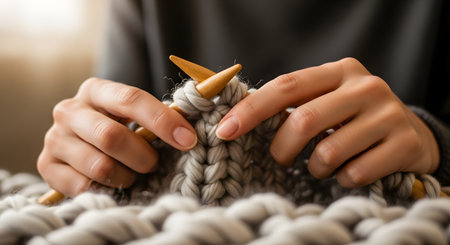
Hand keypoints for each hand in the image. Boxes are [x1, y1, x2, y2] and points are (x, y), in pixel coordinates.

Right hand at [37, 78, 196, 196]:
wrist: (77, 143)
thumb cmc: (116, 126)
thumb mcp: (132, 115)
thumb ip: (156, 118)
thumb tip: (189, 134)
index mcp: (95, 90)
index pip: (131, 99)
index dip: (163, 121)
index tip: (188, 140)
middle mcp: (69, 110)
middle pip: (112, 137)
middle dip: (143, 156)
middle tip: (153, 164)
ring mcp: (55, 139)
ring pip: (100, 167)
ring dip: (126, 176)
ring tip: (131, 174)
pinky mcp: (47, 167)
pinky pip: (85, 187)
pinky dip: (107, 190)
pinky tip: (111, 183)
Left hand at [215, 58, 439, 187]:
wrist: (411, 135)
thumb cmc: (354, 120)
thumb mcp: (327, 101)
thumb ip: (294, 105)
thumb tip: (238, 121)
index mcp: (339, 71)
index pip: (286, 86)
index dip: (252, 109)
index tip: (225, 131)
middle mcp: (365, 86)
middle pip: (304, 120)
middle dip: (282, 148)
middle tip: (280, 160)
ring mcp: (388, 114)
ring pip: (329, 151)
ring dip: (315, 168)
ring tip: (320, 166)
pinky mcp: (405, 143)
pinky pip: (355, 172)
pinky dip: (342, 179)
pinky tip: (347, 172)